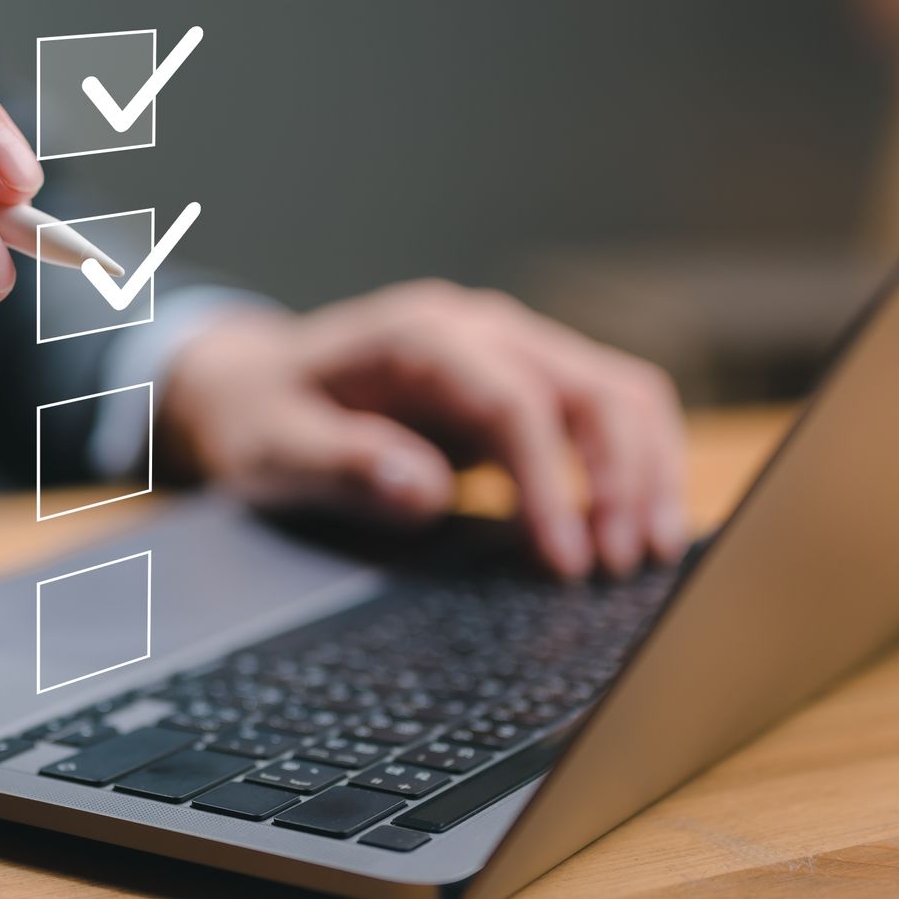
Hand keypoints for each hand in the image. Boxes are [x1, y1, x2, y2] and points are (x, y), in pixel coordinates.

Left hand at [156, 282, 687, 578]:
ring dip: (646, 473)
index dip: (550, 480)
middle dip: (622, 477)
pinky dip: (633, 470)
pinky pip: (603, 418)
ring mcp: (510, 354)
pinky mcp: (523, 389)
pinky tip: (634, 532)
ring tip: (646, 556)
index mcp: (420, 335)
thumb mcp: (273, 447)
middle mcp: (480, 331)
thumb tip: (427, 492)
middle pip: (592, 387)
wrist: (252, 382)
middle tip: (619, 567)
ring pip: (618, 396)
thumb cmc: (262, 414)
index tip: (564, 558)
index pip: (515, 399)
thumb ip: (345, 464)